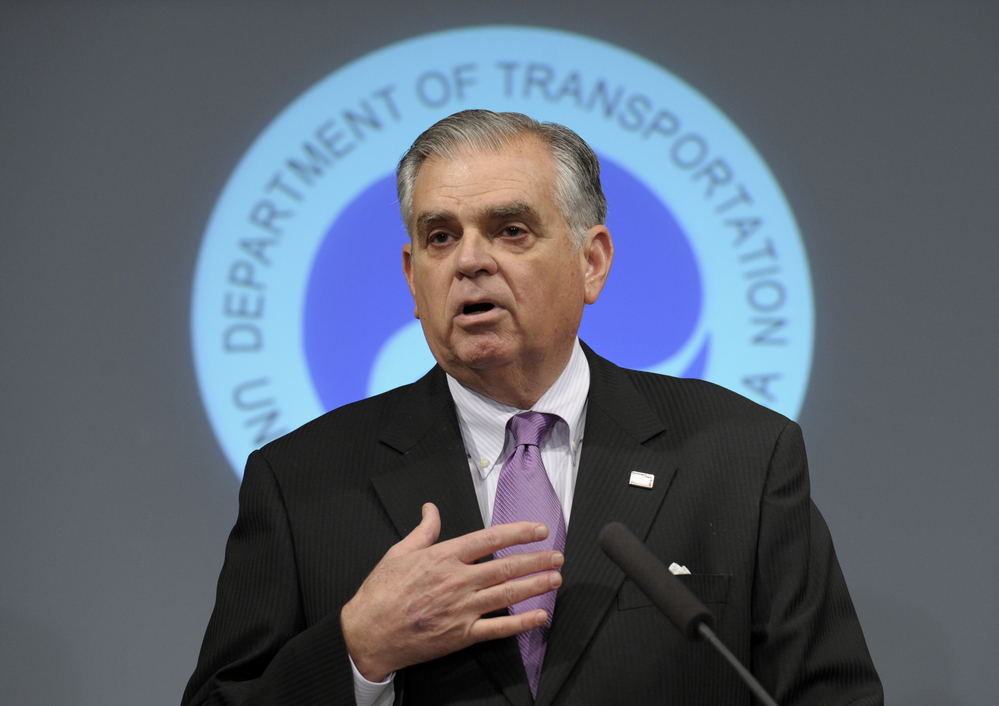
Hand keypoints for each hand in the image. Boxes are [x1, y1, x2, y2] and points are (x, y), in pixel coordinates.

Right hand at [340, 502, 563, 681]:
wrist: (367, 633)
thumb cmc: (380, 594)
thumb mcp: (399, 552)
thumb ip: (423, 531)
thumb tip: (430, 509)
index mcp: (443, 557)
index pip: (490, 539)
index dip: (518, 533)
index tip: (538, 529)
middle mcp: (457, 581)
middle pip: (506, 566)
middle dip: (536, 559)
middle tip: (557, 554)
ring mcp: (461, 609)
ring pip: (508, 594)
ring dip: (536, 585)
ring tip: (555, 578)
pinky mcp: (461, 635)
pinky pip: (498, 628)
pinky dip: (522, 622)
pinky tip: (540, 615)